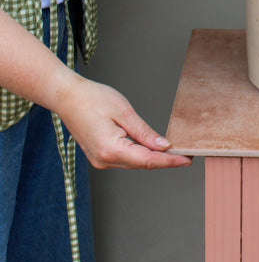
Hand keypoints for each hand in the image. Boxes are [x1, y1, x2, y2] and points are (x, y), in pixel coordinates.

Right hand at [56, 74, 191, 169]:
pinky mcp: (100, 156)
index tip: (186, 160)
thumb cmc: (92, 98)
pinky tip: (150, 147)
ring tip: (172, 150)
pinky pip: (125, 158)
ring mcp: (101, 161)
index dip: (169, 161)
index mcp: (111, 150)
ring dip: (152, 157)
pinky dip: (139, 154)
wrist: (67, 97)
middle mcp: (105, 160)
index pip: (148, 161)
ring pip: (134, 162)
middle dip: (164, 160)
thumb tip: (163, 146)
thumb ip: (144, 132)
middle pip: (142, 164)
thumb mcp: (124, 111)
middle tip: (185, 153)